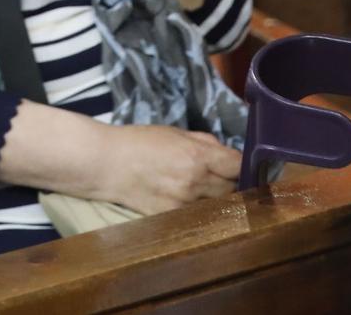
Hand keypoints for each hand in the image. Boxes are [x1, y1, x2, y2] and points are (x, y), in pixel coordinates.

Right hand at [93, 124, 240, 214]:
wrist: (105, 164)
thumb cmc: (138, 142)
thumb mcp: (174, 132)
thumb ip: (204, 142)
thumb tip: (227, 153)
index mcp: (197, 156)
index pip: (238, 165)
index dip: (245, 165)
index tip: (245, 166)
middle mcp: (195, 182)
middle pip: (232, 189)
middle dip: (232, 183)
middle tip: (225, 178)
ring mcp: (184, 203)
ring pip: (217, 205)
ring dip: (217, 198)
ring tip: (206, 190)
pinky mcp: (172, 217)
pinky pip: (197, 216)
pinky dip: (199, 210)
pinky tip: (191, 202)